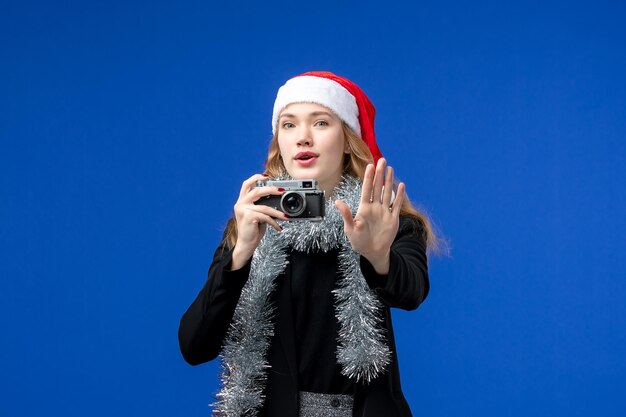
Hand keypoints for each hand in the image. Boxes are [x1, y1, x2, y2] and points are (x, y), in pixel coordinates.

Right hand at [230, 174, 287, 269]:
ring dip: (277, 212)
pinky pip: (265, 217)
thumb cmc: (253, 229)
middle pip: (257, 191)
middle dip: (271, 189)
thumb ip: (262, 205)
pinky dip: (274, 222)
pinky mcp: (248, 217)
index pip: (246, 184)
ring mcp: (243, 210)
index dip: (256, 177)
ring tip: (286, 216)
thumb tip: (278, 199)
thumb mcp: (257, 215)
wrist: (246, 244)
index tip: (267, 176)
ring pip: (264, 206)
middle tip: (282, 191)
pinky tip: (278, 227)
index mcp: (242, 201)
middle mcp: (240, 203)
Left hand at [335, 158, 405, 273]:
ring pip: (387, 193)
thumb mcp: (350, 228)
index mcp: (364, 208)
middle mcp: (375, 207)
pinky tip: (401, 185)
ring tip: (390, 168)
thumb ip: (346, 214)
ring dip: (389, 181)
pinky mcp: (393, 218)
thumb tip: (338, 202)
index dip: (368, 177)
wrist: (372, 252)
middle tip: (382, 160)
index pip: (366, 189)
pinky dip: (399, 195)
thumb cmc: (359, 241)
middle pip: (377, 187)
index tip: (370, 166)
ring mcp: (384, 212)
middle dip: (379, 174)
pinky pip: (397, 205)